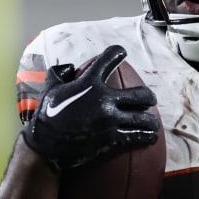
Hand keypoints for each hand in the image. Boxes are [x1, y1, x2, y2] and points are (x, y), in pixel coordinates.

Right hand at [20, 45, 159, 171]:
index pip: (108, 59)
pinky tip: (151, 138)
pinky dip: (147, 136)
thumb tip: (70, 67)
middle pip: (139, 94)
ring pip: (143, 118)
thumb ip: (59, 73)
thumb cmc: (46, 116)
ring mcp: (110, 119)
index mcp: (89, 83)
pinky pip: (137, 136)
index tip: (122, 52)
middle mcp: (103, 99)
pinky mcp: (111, 138)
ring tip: (153, 123)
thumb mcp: (49, 88)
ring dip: (151, 120)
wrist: (46, 146)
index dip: (117, 53)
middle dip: (148, 97)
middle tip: (149, 100)